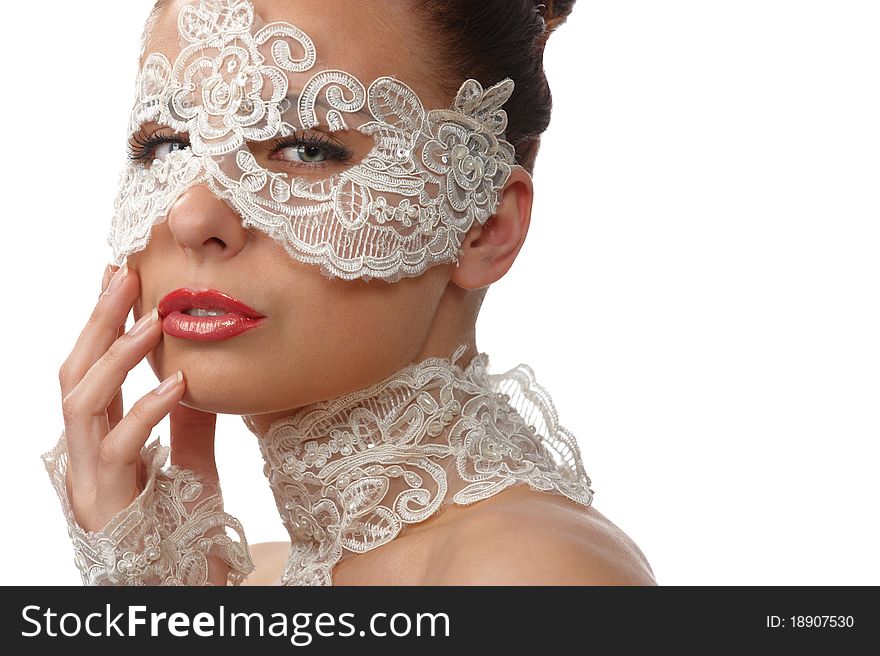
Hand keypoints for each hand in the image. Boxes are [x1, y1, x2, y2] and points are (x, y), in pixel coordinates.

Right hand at [58, 263, 187, 532]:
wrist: (180, 588)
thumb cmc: (180, 529)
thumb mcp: (191, 464)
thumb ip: (186, 423)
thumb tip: (196, 375)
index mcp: (101, 440)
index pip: (92, 369)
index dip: (100, 323)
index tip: (119, 276)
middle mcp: (85, 454)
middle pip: (75, 374)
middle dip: (97, 322)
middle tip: (123, 274)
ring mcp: (89, 478)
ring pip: (83, 404)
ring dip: (117, 357)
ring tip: (152, 319)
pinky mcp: (107, 501)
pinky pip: (120, 447)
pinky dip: (147, 410)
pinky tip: (177, 384)